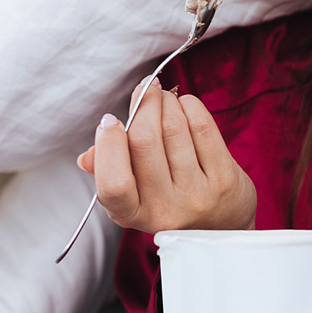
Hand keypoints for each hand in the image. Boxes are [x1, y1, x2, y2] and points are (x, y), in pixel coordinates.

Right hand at [77, 77, 256, 232]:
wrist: (222, 223)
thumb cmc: (169, 199)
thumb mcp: (134, 195)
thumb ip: (107, 173)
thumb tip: (87, 156)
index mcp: (133, 214)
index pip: (114, 184)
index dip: (109, 145)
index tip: (110, 120)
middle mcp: (166, 210)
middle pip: (145, 142)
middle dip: (143, 105)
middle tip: (145, 89)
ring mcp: (198, 195)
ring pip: (174, 129)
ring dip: (166, 101)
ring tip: (164, 96)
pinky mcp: (224, 179)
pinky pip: (203, 128)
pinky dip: (190, 106)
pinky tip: (185, 105)